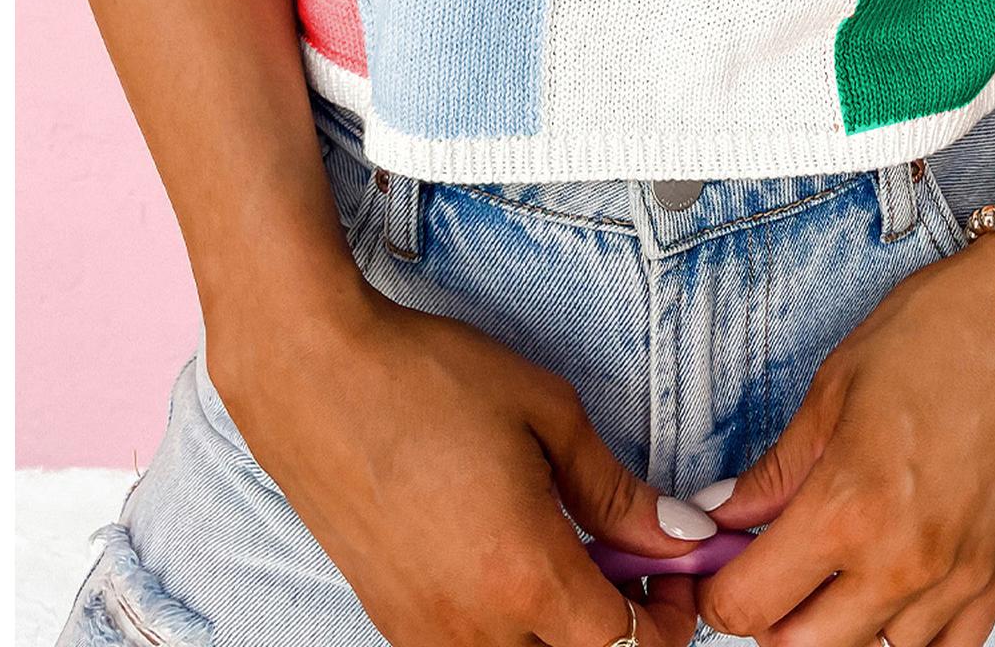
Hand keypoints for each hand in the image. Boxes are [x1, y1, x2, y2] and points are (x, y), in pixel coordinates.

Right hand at [207, 271, 703, 646]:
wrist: (313, 374)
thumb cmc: (427, 379)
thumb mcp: (547, 414)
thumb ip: (616, 491)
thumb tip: (681, 535)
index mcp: (525, 575)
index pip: (625, 645)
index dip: (668, 617)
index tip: (676, 570)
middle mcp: (474, 627)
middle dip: (618, 626)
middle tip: (630, 559)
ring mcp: (426, 634)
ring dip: (558, 626)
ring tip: (565, 549)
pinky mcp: (392, 622)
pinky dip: (507, 622)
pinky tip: (506, 554)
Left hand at [697, 233, 994, 646]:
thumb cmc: (936, 333)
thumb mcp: (833, 388)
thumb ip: (775, 470)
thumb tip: (720, 514)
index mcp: (847, 507)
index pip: (751, 604)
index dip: (719, 591)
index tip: (716, 569)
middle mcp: (901, 561)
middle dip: (771, 614)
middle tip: (769, 564)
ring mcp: (958, 580)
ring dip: (840, 625)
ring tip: (835, 566)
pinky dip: (907, 632)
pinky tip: (892, 586)